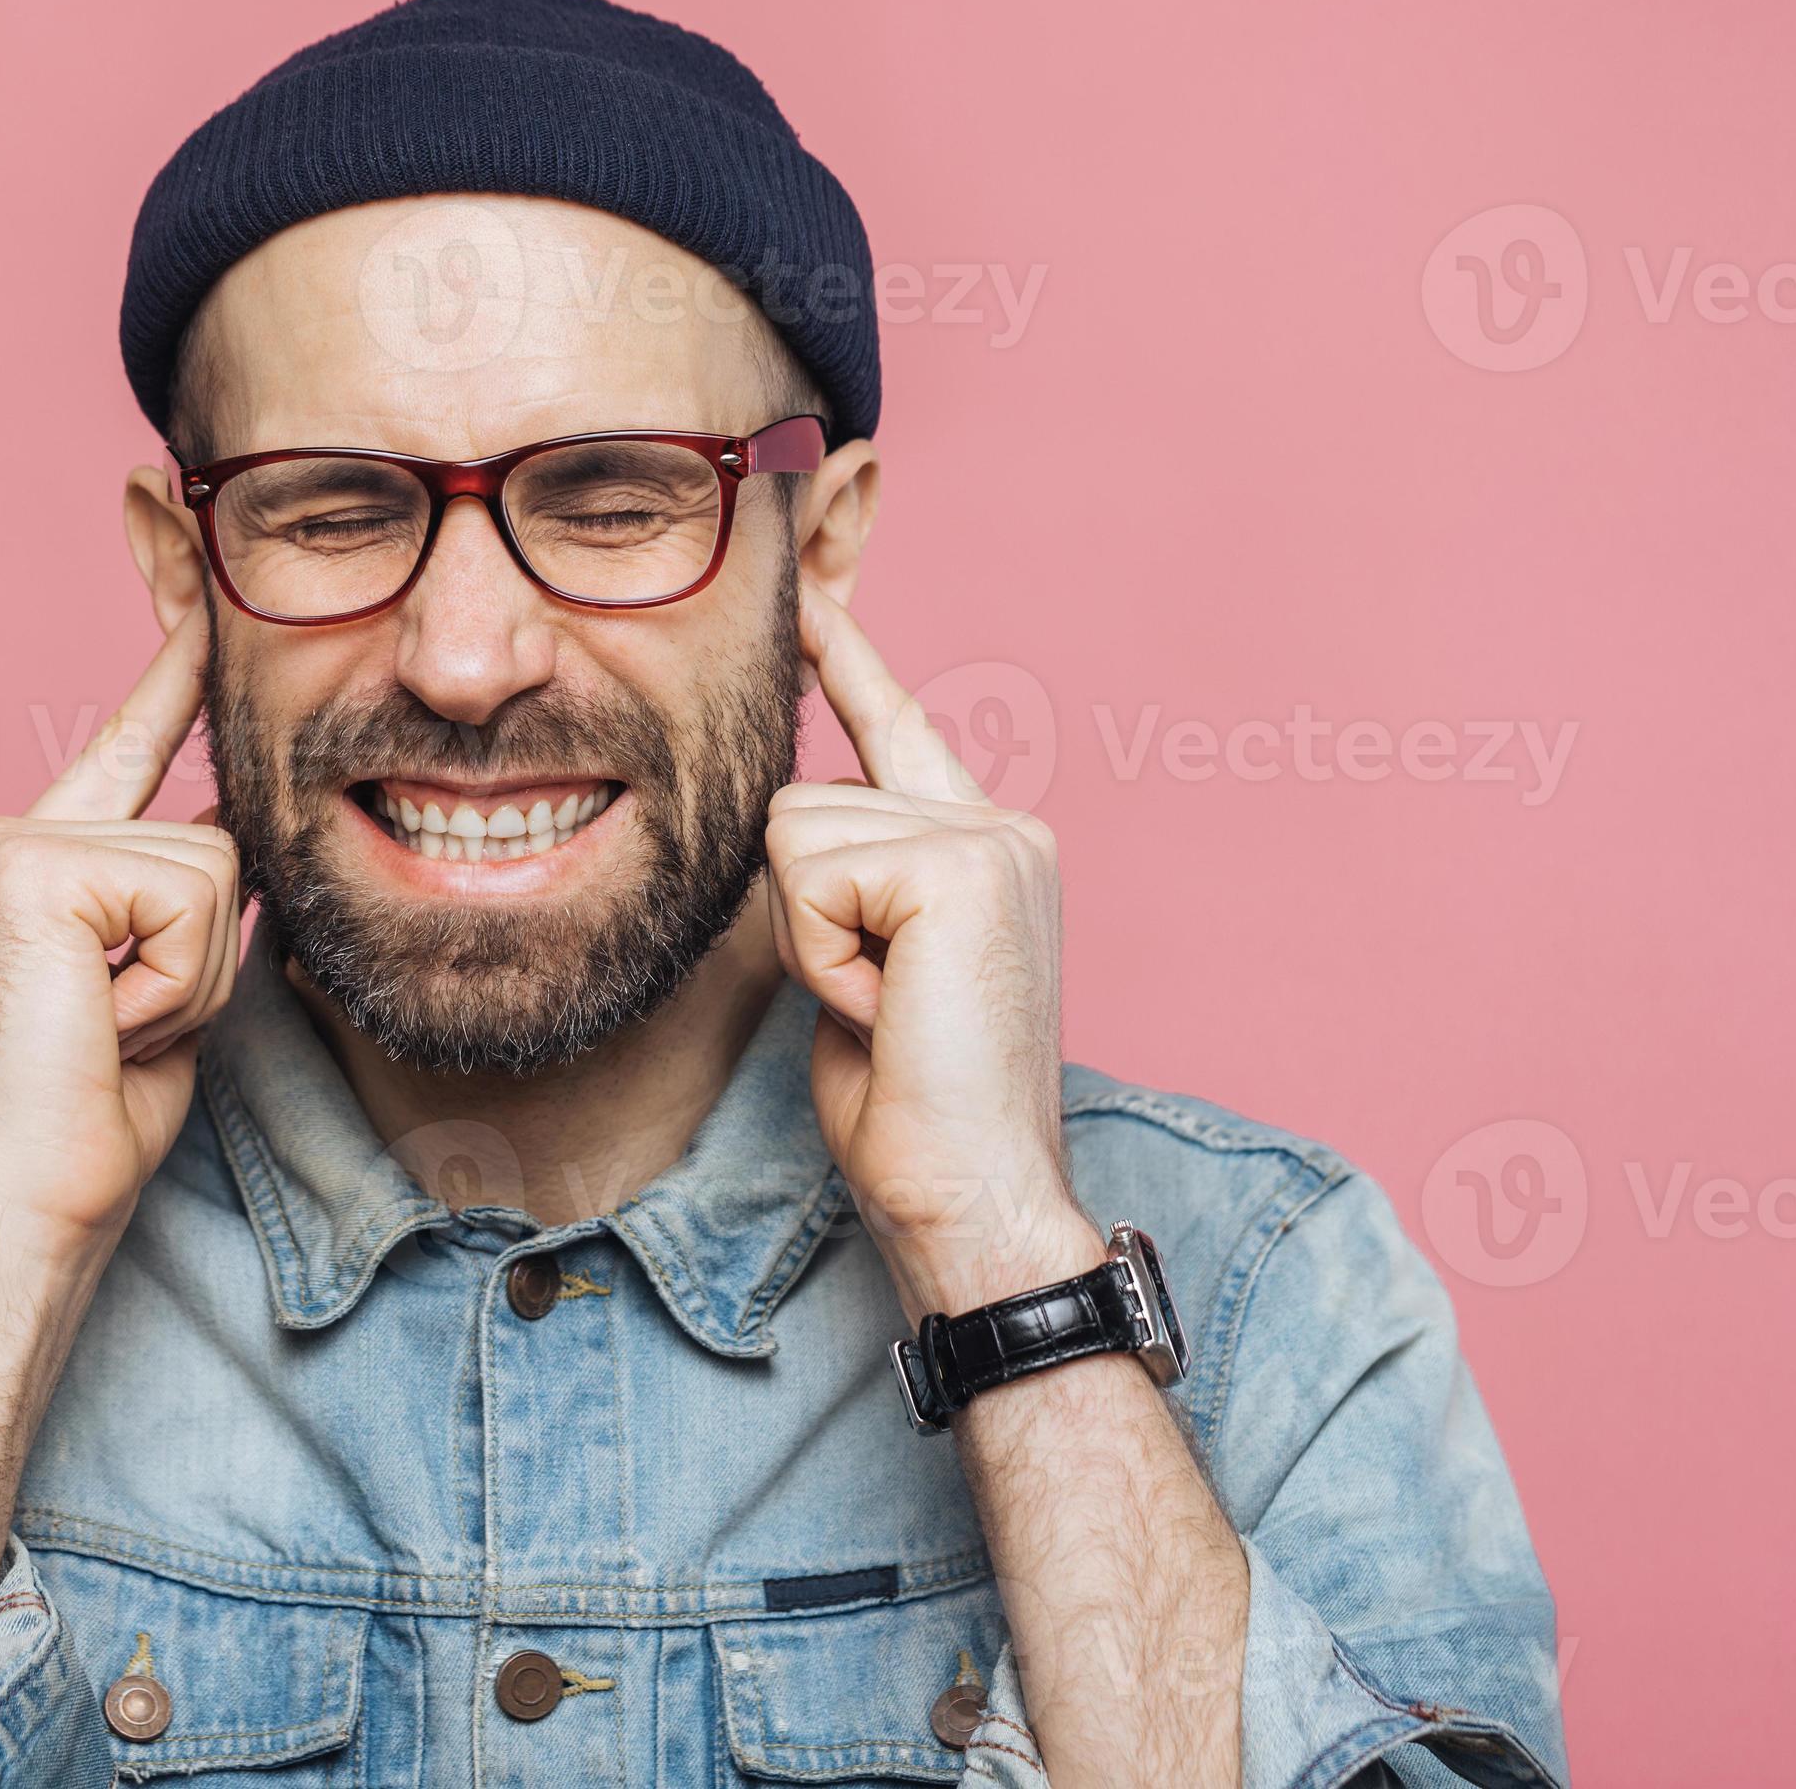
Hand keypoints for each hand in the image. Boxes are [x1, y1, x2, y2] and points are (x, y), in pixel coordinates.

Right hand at [0, 602, 241, 1258]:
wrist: (19, 1206)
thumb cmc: (87, 1122)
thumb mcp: (163, 989)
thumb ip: (186, 905)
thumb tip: (238, 837)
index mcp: (36, 859)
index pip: (131, 739)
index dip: (176, 660)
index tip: (190, 561)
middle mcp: (10, 833)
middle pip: (212, 840)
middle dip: (205, 956)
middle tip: (122, 1030)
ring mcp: (12, 844)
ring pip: (212, 871)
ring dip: (191, 977)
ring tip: (110, 1030)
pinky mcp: (32, 869)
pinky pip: (189, 900)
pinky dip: (173, 984)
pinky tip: (103, 1024)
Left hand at [765, 583, 1098, 1316]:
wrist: (975, 1194)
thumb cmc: (916, 1110)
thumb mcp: (870, 974)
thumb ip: (853, 892)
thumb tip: (795, 840)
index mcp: (987, 847)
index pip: (900, 728)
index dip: (848, 664)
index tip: (809, 600)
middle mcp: (1001, 825)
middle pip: (802, 800)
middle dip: (804, 919)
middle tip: (879, 1007)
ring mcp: (988, 837)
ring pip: (794, 831)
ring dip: (813, 942)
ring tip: (888, 1009)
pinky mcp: (959, 864)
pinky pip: (809, 875)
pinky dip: (824, 957)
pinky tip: (888, 1007)